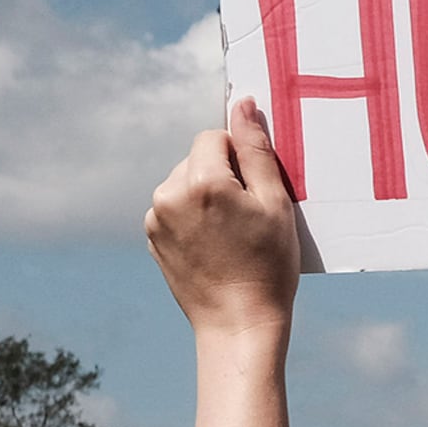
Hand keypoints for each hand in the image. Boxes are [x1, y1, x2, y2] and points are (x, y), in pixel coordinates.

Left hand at [147, 98, 302, 339]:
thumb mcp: (275, 203)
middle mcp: (168, 194)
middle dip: (223, 176)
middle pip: (197, 160)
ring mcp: (155, 218)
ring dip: (208, 196)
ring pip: (186, 184)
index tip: (258, 190)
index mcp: (201, 181)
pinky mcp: (152, 238)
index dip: (241, 157)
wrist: (239, 323)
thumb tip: (242, 103)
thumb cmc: (268, 265)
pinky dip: (195, 218)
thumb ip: (256, 149)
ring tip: (232, 234)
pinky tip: (216, 246)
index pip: (214, 137)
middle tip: (250, 216)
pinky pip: (176, 210)